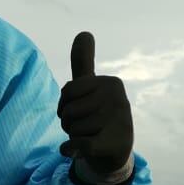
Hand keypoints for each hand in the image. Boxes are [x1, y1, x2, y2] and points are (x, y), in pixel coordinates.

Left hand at [57, 31, 133, 179]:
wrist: (114, 152)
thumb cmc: (98, 116)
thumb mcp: (90, 87)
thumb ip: (83, 62)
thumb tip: (84, 32)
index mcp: (111, 83)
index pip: (67, 91)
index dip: (64, 104)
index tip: (80, 109)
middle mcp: (119, 100)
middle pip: (68, 111)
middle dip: (69, 122)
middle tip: (86, 126)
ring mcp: (119, 122)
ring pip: (72, 129)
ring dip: (74, 136)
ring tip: (90, 136)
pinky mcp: (114, 144)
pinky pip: (78, 144)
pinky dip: (70, 149)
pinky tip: (75, 150)